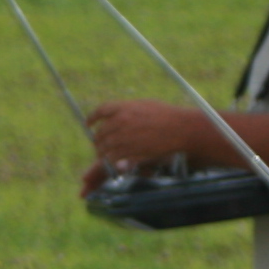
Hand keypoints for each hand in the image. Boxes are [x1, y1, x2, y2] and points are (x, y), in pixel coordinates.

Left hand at [84, 100, 208, 172]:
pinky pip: (112, 159)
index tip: (88, 124)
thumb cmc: (168, 117)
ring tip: (104, 157)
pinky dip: (110, 163)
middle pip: (100, 133)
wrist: (180, 129)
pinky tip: (112, 163)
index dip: (93, 118)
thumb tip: (120, 114)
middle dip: (98, 141)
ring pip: (104, 148)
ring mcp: (123, 137)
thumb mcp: (146, 105)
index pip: (101, 111)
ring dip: (103, 154)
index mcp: (123, 107)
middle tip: (99, 146)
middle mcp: (120, 121)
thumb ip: (129, 110)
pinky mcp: (128, 152)